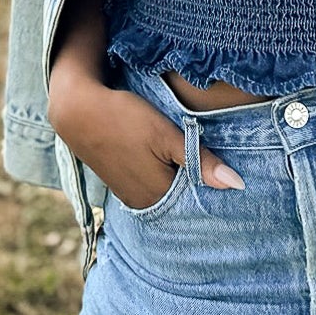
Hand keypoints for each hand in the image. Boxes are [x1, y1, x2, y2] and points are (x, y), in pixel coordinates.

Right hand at [48, 67, 245, 209]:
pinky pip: (153, 189)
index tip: (233, 177)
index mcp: (158, 195)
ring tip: (198, 164)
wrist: (78, 111)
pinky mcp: (123, 184)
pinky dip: (166, 179)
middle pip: (184, 202)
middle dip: (201, 188)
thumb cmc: (125, 119)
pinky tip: (171, 164)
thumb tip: (237, 185)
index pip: (200, 203)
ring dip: (183, 183)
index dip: (216, 189)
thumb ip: (200, 161)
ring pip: (169, 195)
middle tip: (220, 169)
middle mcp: (144, 202)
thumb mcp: (166, 135)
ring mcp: (131, 195)